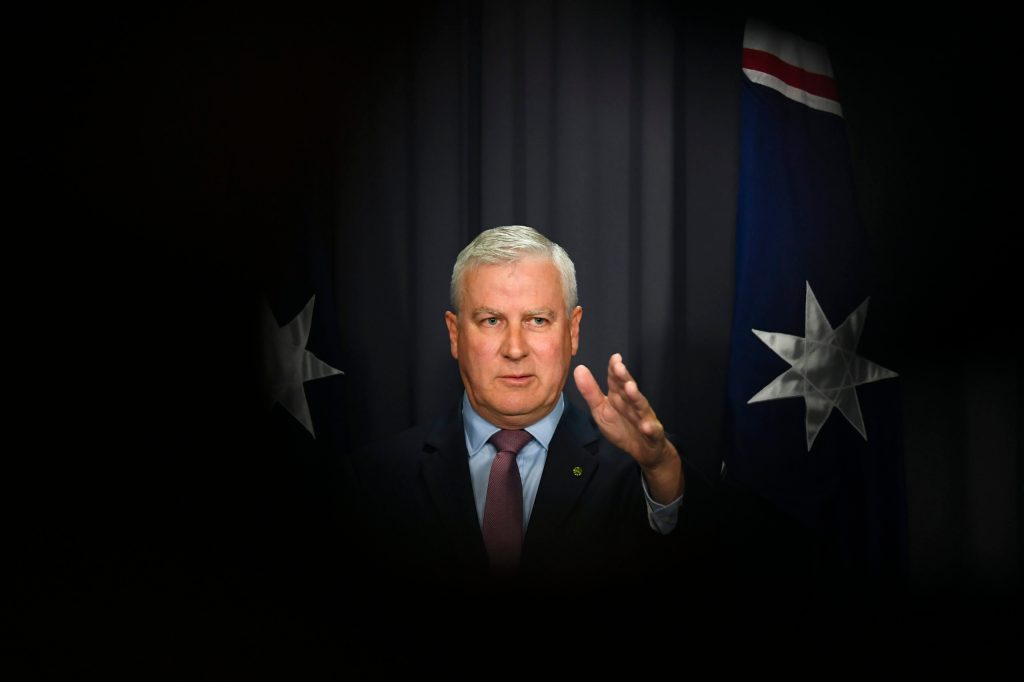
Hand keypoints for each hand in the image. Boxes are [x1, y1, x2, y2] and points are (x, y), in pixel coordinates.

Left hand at [574, 354, 682, 502]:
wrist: (644, 449)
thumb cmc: (621, 427)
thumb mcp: (601, 410)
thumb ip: (591, 392)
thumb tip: (579, 368)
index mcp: (619, 397)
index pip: (616, 380)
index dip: (614, 369)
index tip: (613, 358)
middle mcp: (633, 403)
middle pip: (628, 389)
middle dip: (624, 378)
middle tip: (619, 366)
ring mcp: (644, 417)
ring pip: (640, 406)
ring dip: (636, 397)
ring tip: (630, 388)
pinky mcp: (652, 433)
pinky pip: (651, 431)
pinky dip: (649, 428)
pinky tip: (646, 426)